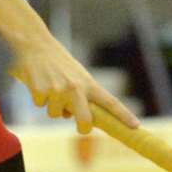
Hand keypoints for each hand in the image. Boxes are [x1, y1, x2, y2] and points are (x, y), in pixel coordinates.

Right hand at [9, 34, 139, 134]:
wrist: (36, 43)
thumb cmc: (58, 61)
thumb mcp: (76, 75)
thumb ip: (81, 95)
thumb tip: (75, 117)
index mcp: (88, 83)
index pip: (110, 102)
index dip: (124, 115)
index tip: (136, 126)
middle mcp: (76, 88)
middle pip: (85, 120)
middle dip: (83, 127)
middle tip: (82, 128)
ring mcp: (58, 90)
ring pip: (56, 114)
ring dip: (52, 106)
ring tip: (49, 85)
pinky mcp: (41, 92)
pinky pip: (41, 106)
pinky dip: (38, 98)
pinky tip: (38, 82)